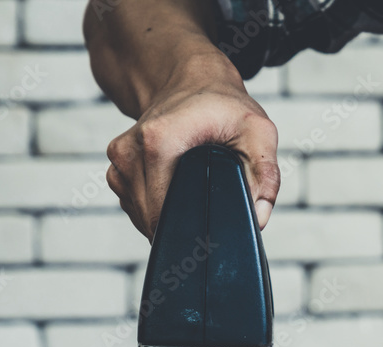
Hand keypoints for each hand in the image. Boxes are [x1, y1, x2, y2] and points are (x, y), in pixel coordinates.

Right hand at [105, 54, 279, 238]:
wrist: (192, 80)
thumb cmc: (223, 106)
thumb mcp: (258, 133)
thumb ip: (265, 176)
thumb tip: (258, 218)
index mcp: (159, 141)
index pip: (163, 213)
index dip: (189, 230)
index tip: (210, 231)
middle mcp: (131, 150)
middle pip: (152, 218)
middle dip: (182, 224)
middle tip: (209, 208)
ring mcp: (119, 158)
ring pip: (141, 215)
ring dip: (168, 216)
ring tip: (193, 193)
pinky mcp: (117, 165)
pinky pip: (133, 203)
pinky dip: (155, 206)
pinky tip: (176, 190)